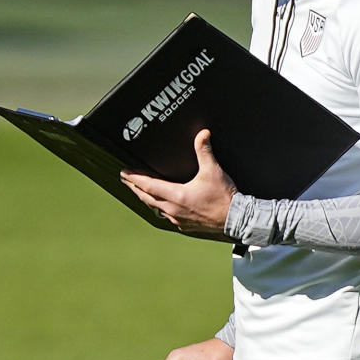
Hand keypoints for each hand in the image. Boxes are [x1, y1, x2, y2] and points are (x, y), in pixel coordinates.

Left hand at [121, 129, 236, 234]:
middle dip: (135, 187)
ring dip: (146, 198)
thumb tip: (202, 134)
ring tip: (140, 191)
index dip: (134, 178)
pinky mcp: (184, 225)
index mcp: (176, 195)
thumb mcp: (213, 170)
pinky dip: (160, 208)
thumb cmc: (224, 197)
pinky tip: (161, 206)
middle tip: (126, 180)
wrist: (235, 219)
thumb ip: (204, 151)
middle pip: (147, 197)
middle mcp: (173, 209)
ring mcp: (178, 219)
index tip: (124, 173)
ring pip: (155, 207)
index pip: (148, 185)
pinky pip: (166, 216)